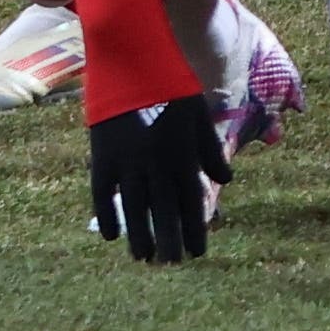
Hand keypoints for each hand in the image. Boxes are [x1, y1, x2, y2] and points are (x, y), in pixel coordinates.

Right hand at [88, 92, 229, 261]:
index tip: (200, 252)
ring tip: (146, 259)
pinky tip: (112, 236)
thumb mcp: (199, 116)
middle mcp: (156, 163)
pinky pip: (104, 193)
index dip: (196, 227)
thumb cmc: (171, 89)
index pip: (191, 200)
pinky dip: (108, 214)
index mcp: (182, 154)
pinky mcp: (102, 157)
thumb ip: (210, 151)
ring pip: (134, 207)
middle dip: (170, 238)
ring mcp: (127, 162)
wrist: (132, 66)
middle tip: (174, 264)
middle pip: (163, 209)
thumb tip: (227, 180)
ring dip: (140, 234)